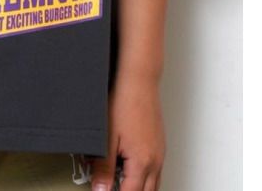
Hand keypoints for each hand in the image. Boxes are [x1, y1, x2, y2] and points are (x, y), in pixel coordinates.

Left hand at [89, 73, 164, 190]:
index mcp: (142, 162)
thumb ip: (104, 167)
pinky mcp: (159, 144)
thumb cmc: (124, 103)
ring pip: (153, 184)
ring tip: (118, 177)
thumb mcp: (107, 137)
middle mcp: (155, 161)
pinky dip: (143, 176)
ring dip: (137, 186)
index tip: (103, 190)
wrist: (139, 81)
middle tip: (111, 185)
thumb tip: (101, 190)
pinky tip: (128, 165)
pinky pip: (155, 170)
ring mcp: (160, 153)